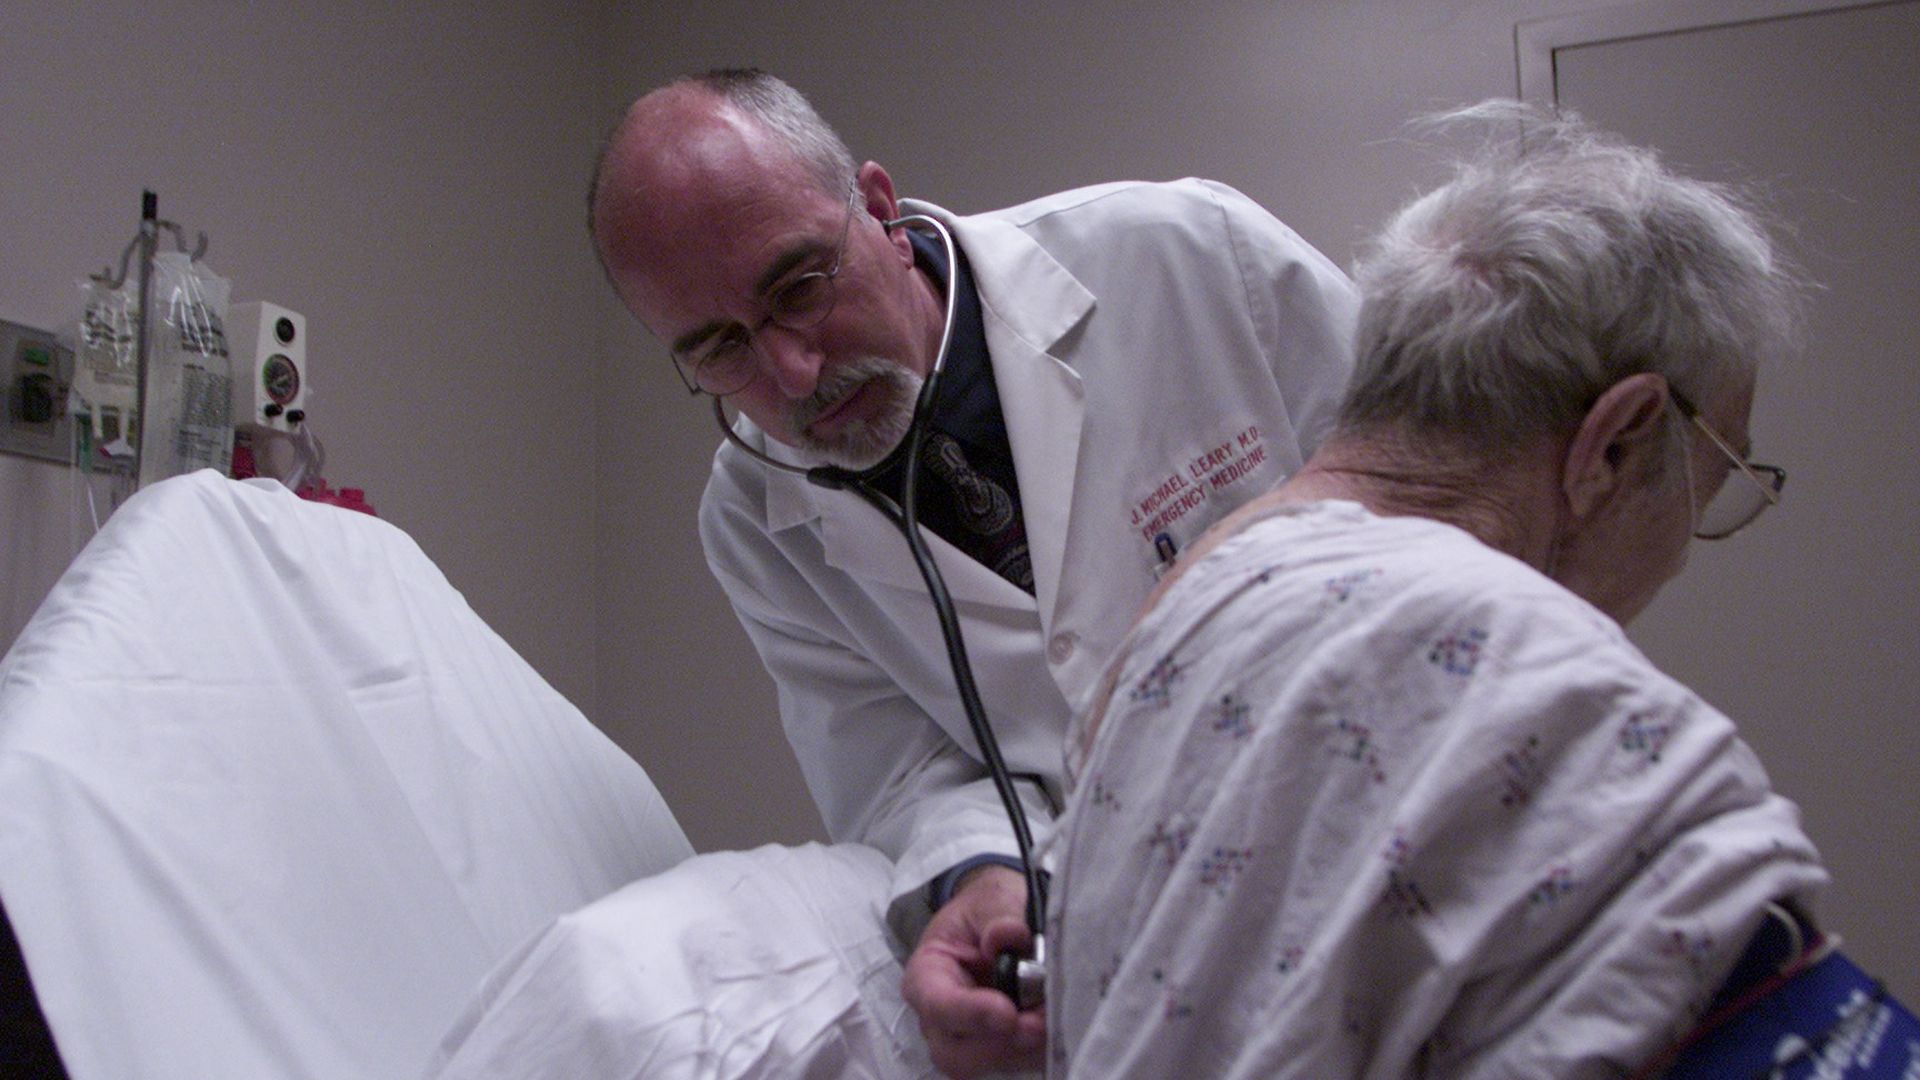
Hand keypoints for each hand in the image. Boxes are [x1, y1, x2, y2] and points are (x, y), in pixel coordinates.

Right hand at [901, 864, 1046, 1076]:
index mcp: (927, 975)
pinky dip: (1040, 1051)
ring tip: (1056, 1017)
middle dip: (999, 1045)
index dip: (971, 1014)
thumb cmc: (987, 911)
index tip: (1007, 1012)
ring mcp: (969, 1038)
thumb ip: (998, 916)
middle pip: (955, 1053)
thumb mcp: (991, 900)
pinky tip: (1061, 1026)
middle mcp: (940, 1017)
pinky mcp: (1000, 1049)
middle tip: (1038, 1024)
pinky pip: (1016, 1063)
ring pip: (987, 1065)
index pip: (937, 1005)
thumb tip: (1008, 935)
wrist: (1000, 920)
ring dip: (1026, 1050)